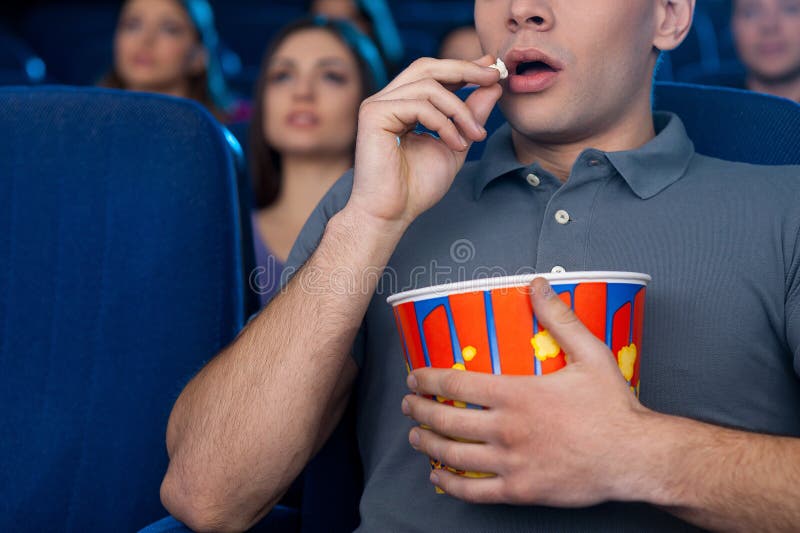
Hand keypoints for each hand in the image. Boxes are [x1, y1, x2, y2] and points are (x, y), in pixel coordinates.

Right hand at [346, 55, 501, 230]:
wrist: (391, 214)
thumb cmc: (417, 187)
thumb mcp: (456, 145)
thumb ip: (471, 116)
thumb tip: (494, 85)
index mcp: (403, 104)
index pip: (433, 73)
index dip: (463, 67)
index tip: (493, 69)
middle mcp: (388, 100)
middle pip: (427, 67)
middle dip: (464, 69)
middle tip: (494, 77)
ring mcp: (378, 105)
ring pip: (428, 85)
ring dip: (460, 109)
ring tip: (475, 135)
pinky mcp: (374, 115)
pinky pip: (419, 105)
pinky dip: (444, 123)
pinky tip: (455, 144)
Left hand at [401, 277, 652, 505]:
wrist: (635, 457)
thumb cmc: (613, 407)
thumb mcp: (591, 354)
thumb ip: (560, 318)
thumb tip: (538, 285)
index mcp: (517, 394)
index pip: (456, 383)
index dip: (428, 379)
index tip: (415, 377)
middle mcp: (507, 428)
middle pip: (446, 419)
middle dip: (419, 411)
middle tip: (408, 406)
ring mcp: (511, 463)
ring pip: (454, 455)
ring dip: (428, 444)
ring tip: (416, 437)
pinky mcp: (521, 491)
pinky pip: (475, 492)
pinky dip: (450, 485)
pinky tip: (439, 477)